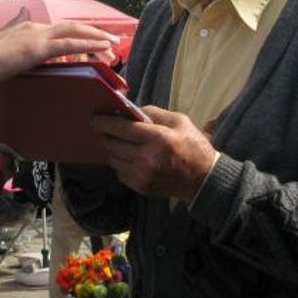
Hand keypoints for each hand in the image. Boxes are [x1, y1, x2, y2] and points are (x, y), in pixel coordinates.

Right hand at [0, 8, 117, 86]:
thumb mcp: (0, 43)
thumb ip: (13, 28)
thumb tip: (21, 13)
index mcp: (26, 28)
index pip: (59, 29)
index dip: (79, 34)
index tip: (94, 42)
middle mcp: (34, 27)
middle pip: (71, 28)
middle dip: (93, 34)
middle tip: (112, 42)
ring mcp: (36, 36)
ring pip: (74, 33)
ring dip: (96, 39)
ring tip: (113, 46)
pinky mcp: (37, 48)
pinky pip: (70, 45)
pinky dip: (89, 44)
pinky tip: (102, 48)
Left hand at [91, 105, 217, 202]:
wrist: (203, 179)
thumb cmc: (193, 145)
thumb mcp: (179, 121)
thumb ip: (153, 113)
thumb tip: (130, 111)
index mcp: (158, 138)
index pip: (122, 128)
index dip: (104, 122)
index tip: (94, 118)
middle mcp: (147, 158)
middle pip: (113, 144)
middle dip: (105, 135)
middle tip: (103, 129)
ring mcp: (142, 175)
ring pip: (113, 159)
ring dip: (112, 149)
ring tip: (116, 142)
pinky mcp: (140, 187)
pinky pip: (119, 172)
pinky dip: (120, 163)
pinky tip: (127, 157)